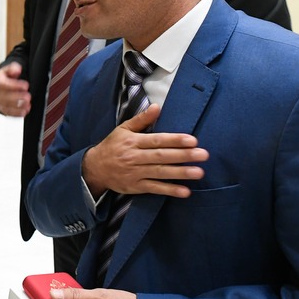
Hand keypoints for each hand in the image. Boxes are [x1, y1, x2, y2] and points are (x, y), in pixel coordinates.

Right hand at [0, 62, 30, 116]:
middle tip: (28, 96)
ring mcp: (1, 102)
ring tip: (28, 105)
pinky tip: (24, 112)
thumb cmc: (3, 79)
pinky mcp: (4, 109)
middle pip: (7, 97)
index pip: (6, 84)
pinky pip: (9, 113)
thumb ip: (12, 68)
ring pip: (9, 106)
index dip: (16, 85)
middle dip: (18, 97)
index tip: (26, 85)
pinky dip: (17, 114)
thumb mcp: (6, 71)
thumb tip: (17, 69)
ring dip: (19, 107)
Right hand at [82, 104, 207, 198]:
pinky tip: (185, 191)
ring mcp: (135, 173)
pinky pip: (154, 188)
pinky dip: (170, 190)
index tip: (192, 140)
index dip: (174, 140)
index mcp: (132, 141)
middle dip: (183, 156)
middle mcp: (134, 157)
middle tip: (203, 155)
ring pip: (160, 173)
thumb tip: (157, 106)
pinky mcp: (136, 187)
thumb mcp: (123, 129)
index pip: (156, 140)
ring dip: (180, 173)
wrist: (94, 168)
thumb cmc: (112, 146)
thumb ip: (141, 119)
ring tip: (199, 172)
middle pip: (161, 156)